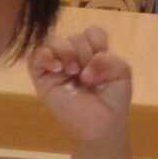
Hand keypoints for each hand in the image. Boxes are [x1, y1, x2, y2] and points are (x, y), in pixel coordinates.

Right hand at [30, 25, 132, 144]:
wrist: (101, 126)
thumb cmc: (112, 101)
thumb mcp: (122, 75)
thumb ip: (110, 60)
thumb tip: (83, 70)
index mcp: (93, 53)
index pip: (92, 32)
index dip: (97, 41)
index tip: (101, 58)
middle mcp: (74, 56)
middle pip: (74, 36)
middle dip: (84, 52)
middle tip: (87, 75)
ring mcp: (57, 66)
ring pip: (52, 40)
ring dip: (66, 52)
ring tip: (73, 71)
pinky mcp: (42, 78)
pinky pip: (35, 58)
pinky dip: (45, 57)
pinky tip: (58, 68)